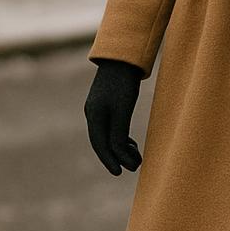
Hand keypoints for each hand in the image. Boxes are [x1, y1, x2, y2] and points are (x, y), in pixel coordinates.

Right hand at [85, 59, 143, 174]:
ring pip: (108, 135)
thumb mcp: (122, 110)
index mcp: (94, 116)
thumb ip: (119, 133)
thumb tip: (119, 155)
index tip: (120, 172)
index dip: (110, 160)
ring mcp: (99, 108)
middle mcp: (93, 113)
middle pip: (103, 142)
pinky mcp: (108, 103)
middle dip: (117, 156)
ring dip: (121, 147)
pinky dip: (121, 136)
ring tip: (136, 155)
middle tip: (134, 166)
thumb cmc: (123, 83)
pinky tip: (131, 142)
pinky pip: (112, 126)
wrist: (123, 57)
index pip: (100, 145)